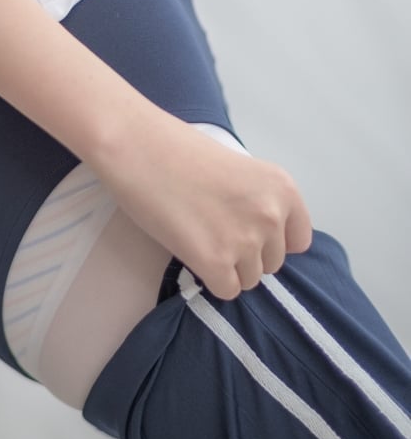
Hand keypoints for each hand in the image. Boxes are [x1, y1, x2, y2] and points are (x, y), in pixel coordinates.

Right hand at [96, 114, 312, 299]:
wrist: (138, 148)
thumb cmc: (179, 150)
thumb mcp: (239, 170)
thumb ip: (258, 201)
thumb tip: (260, 235)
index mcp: (283, 189)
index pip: (299, 240)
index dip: (272, 240)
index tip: (247, 230)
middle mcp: (272, 215)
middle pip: (273, 263)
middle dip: (247, 254)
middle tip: (213, 229)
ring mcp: (245, 241)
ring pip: (250, 279)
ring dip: (227, 267)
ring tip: (198, 237)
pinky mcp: (215, 261)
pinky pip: (227, 290)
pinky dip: (210, 278)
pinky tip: (191, 251)